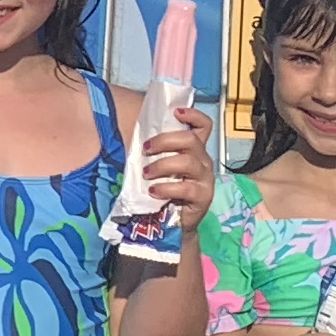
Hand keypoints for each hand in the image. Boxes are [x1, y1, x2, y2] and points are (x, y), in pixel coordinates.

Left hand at [138, 101, 215, 224]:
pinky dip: (166, 187)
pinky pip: (186, 187)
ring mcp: (204, 178)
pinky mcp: (203, 197)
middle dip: (165, 140)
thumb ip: (153, 150)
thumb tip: (131, 132)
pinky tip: (154, 191)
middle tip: (145, 149)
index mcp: (193, 149)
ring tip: (146, 174)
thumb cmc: (162, 189)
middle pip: (191, 139)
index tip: (176, 112)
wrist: (171, 223)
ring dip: (162, 165)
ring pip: (187, 161)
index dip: (193, 115)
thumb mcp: (157, 165)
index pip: (203, 125)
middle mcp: (202, 160)